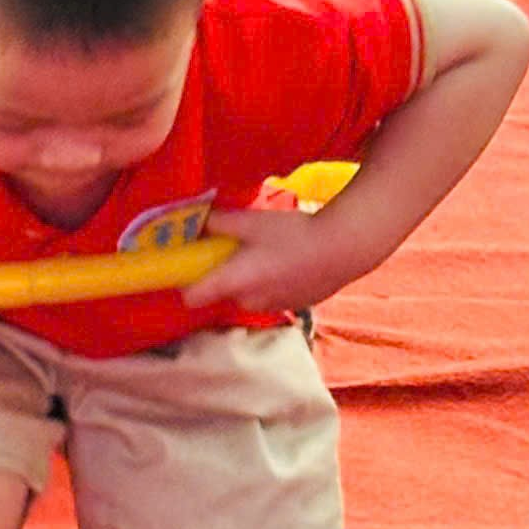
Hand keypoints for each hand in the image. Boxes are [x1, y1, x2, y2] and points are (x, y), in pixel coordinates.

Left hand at [179, 206, 358, 315]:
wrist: (343, 249)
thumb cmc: (293, 235)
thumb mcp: (252, 221)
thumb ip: (220, 222)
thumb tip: (197, 220)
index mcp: (232, 282)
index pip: (191, 298)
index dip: (185, 281)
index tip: (188, 264)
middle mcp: (248, 302)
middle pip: (221, 293)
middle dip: (221, 273)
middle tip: (231, 247)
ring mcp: (272, 307)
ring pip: (246, 295)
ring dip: (247, 278)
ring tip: (264, 251)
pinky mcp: (293, 306)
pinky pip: (269, 295)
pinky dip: (270, 282)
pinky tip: (285, 260)